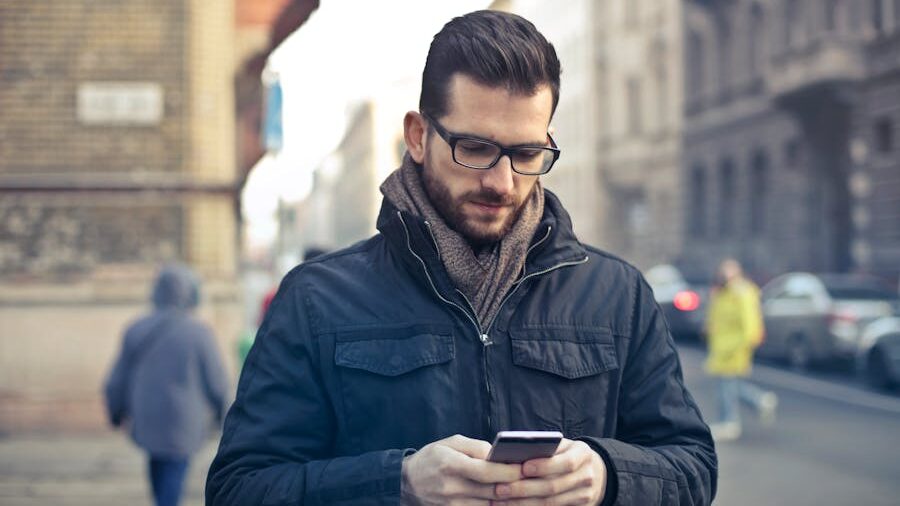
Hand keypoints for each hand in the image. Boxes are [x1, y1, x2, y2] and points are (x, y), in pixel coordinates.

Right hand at [402, 434, 522, 505]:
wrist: (407, 483)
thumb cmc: (432, 458)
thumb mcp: (450, 443)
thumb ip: (476, 447)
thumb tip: (499, 455)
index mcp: (451, 464)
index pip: (487, 471)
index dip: (509, 471)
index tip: (525, 468)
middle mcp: (452, 488)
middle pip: (492, 490)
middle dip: (515, 485)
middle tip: (531, 480)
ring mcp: (452, 505)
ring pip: (490, 505)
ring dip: (508, 498)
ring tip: (523, 489)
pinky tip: (504, 499)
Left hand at [491, 438, 606, 504]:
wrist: (593, 471)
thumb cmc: (567, 454)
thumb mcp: (561, 445)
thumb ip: (545, 448)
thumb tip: (514, 454)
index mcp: (583, 454)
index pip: (565, 462)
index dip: (544, 466)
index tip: (522, 468)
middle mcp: (587, 476)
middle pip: (553, 486)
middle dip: (524, 489)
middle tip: (500, 489)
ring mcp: (584, 495)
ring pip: (550, 503)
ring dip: (523, 503)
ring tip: (501, 500)